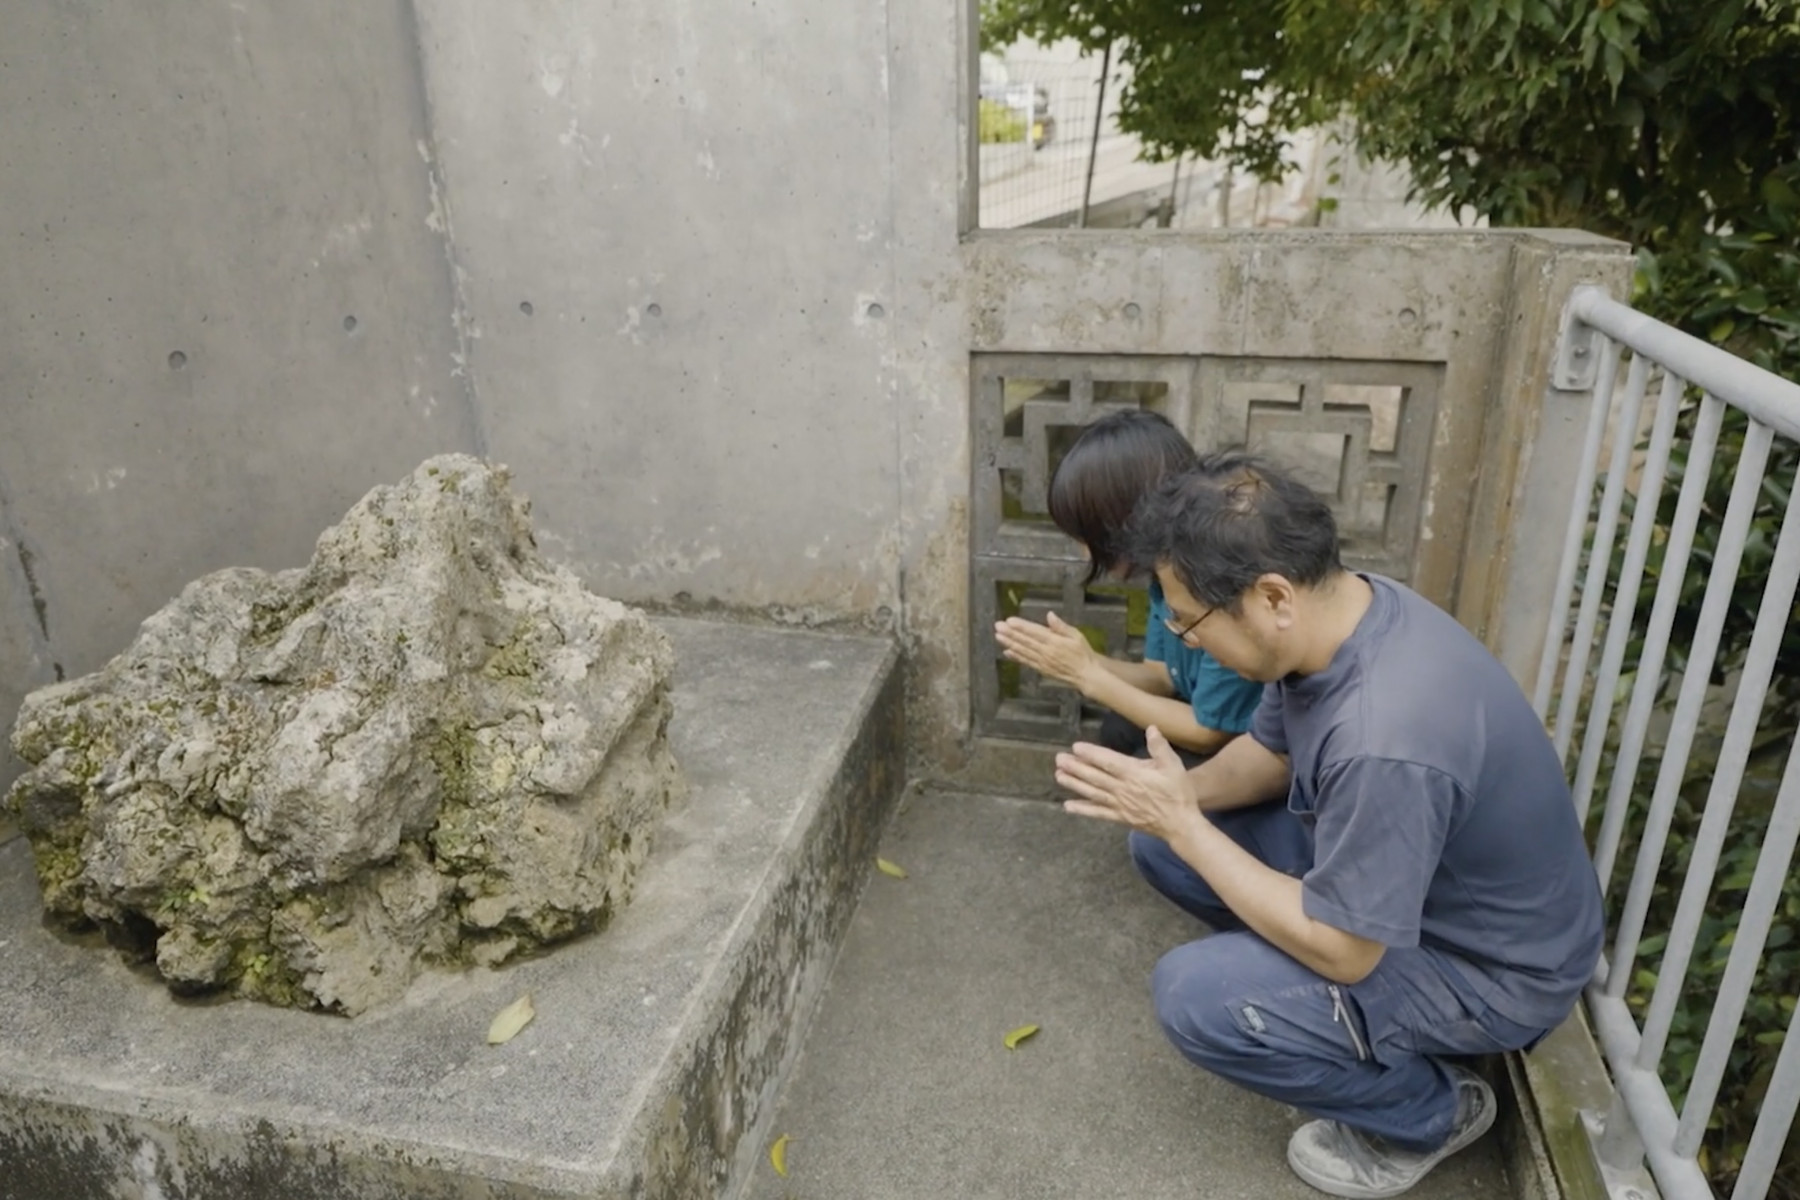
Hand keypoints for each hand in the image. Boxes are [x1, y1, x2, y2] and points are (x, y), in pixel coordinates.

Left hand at [993, 611, 1098, 689]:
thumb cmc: (1083, 653)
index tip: (1009, 621)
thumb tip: (1050, 615)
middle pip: (1025, 641)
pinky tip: (1007, 652)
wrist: (1086, 675)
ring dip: (1009, 643)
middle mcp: (1046, 652)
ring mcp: (1042, 662)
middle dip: (1010, 633)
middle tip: (998, 626)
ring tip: (998, 636)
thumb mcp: (1076, 636)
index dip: (1021, 626)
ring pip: (1023, 651)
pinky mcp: (1041, 670)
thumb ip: (1061, 627)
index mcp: (1055, 642)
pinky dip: (1016, 657)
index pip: (1035, 632)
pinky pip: (1026, 662)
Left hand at [1057, 726, 1203, 842]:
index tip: (1076, 747)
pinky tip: (1068, 806)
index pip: (1108, 761)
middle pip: (1095, 776)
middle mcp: (1122, 789)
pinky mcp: (1120, 818)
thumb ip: (1160, 747)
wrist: (1180, 824)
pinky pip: (1098, 813)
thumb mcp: (1174, 766)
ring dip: (1074, 784)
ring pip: (1092, 793)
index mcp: (1134, 774)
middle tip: (1059, 759)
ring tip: (1058, 776)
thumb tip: (1151, 728)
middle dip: (1075, 767)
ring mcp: (1119, 804)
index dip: (1091, 753)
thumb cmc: (1178, 793)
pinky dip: (1082, 810)